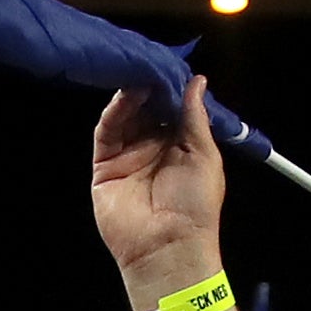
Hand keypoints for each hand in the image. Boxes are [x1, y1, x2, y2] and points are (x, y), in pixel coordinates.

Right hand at [88, 75, 227, 284]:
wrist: (168, 246)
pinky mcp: (105, 166)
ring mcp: (127, 156)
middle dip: (150, 86)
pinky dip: (115, 111)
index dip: (172, 87)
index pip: (172, 108)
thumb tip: (196, 81)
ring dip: (132, 94)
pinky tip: (127, 95)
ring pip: (125, 116)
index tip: (172, 66)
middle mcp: (153, 148)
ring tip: (140, 75)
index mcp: (180, 146)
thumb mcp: (204, 154)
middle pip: (146, 108)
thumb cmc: (195, 205)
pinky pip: (107, 132)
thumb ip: (196, 117)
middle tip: (152, 63)